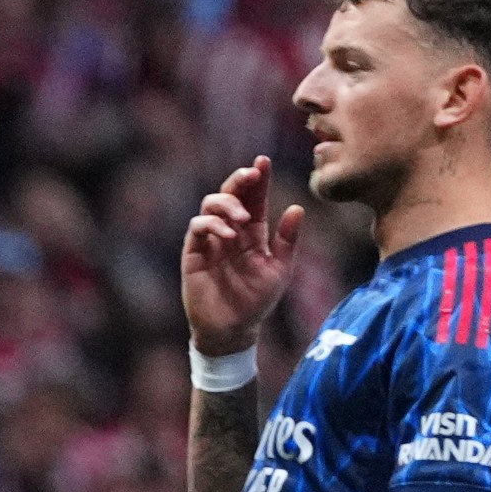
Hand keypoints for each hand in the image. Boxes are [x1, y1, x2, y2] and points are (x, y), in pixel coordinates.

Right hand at [180, 156, 302, 353]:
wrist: (233, 329)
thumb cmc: (257, 301)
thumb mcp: (280, 269)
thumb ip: (287, 239)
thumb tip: (296, 207)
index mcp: (252, 232)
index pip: (254, 198)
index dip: (258, 179)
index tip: (263, 161)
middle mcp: (230, 231)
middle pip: (230, 194)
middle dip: (239, 180)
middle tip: (252, 175)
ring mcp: (210, 241)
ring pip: (210, 205)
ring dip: (226, 203)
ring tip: (241, 218)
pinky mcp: (194, 253)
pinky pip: (197, 227)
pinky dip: (212, 224)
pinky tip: (228, 234)